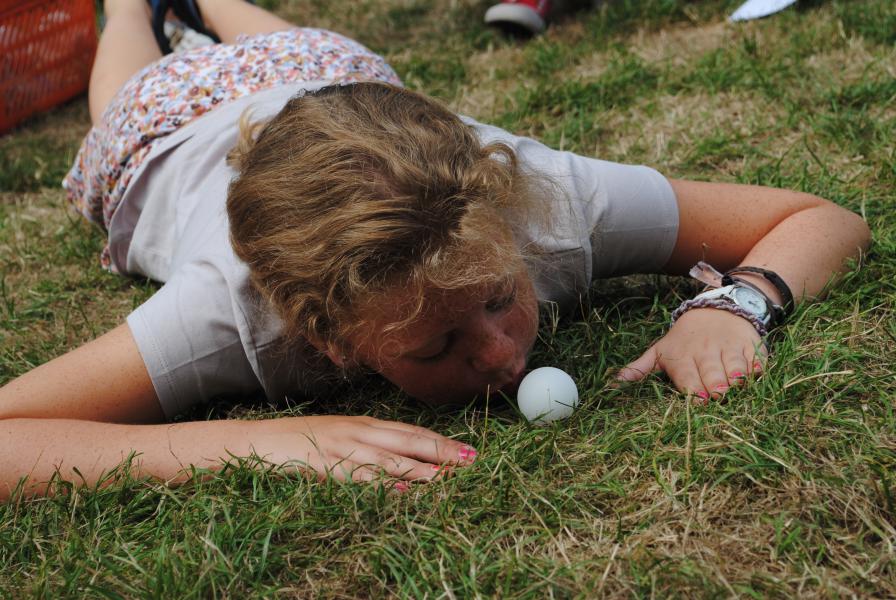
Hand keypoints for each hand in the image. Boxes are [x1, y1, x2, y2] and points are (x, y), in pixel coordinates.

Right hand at [248, 416, 476, 486]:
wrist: (253, 440)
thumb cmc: (295, 442)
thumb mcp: (336, 437)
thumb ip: (364, 445)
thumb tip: (397, 462)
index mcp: (362, 424)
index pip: (409, 431)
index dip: (439, 440)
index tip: (466, 450)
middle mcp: (356, 431)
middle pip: (406, 441)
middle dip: (440, 451)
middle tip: (471, 460)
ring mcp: (339, 448)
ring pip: (387, 459)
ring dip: (419, 468)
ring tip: (446, 477)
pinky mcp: (322, 466)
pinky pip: (357, 476)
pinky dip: (381, 483)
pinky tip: (401, 489)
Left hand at [616, 308, 766, 401]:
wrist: (716, 309)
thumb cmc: (684, 338)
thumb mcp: (660, 351)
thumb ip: (639, 369)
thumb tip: (613, 385)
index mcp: (682, 359)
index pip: (688, 380)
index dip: (694, 392)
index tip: (698, 402)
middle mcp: (706, 354)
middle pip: (713, 376)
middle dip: (716, 387)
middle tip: (718, 395)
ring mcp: (730, 350)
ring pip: (736, 369)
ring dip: (737, 380)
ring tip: (737, 387)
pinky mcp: (751, 346)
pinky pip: (757, 361)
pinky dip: (758, 369)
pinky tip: (757, 375)